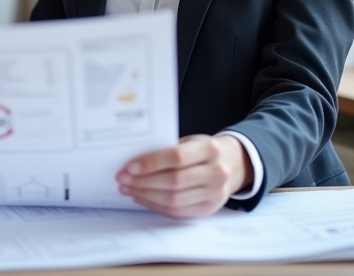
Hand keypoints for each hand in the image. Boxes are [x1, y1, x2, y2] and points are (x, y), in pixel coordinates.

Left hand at [116, 134, 252, 216]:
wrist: (231, 164)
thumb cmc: (202, 151)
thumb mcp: (191, 142)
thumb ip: (168, 149)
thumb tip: (134, 161)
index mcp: (211, 149)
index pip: (177, 158)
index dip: (151, 163)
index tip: (130, 167)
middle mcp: (217, 173)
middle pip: (174, 182)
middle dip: (143, 182)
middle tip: (122, 179)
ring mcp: (215, 194)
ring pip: (174, 200)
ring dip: (146, 195)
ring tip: (128, 189)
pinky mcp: (209, 209)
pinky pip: (177, 212)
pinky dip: (155, 205)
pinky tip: (142, 197)